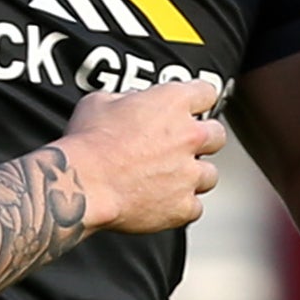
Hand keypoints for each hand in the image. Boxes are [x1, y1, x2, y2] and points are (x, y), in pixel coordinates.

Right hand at [59, 81, 225, 233]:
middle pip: (217, 134)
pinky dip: (180, 206)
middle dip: (202, 139)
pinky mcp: (183, 206)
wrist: (82, 183)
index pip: (206, 92)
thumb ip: (126, 99)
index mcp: (172, 103)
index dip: (196, 99)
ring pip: (210, 174)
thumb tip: (131, 103)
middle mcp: (190, 136)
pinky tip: (161, 202)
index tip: (191, 106)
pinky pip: (194, 207)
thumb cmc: (87, 143)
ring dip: (193, 175)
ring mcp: (189, 174)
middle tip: (180, 146)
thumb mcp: (99, 102)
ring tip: (169, 178)